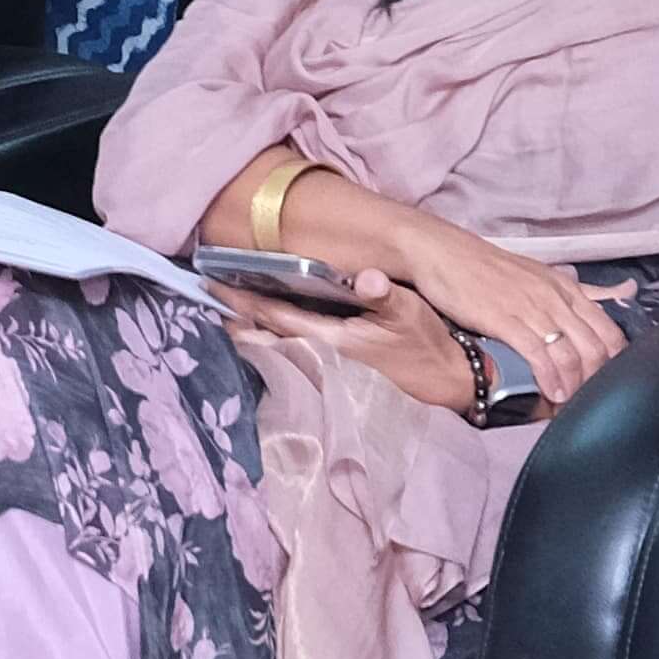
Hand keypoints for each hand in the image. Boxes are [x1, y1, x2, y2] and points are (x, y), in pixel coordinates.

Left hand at [224, 271, 479, 417]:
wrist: (446, 381)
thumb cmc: (426, 343)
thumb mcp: (410, 312)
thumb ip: (384, 293)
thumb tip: (366, 277)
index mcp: (331, 340)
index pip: (276, 318)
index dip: (244, 302)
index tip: (215, 285)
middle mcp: (320, 358)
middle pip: (265, 340)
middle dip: (237, 322)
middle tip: (211, 301)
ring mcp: (325, 369)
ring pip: (276, 351)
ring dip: (252, 335)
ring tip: (231, 318)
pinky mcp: (334, 375)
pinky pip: (292, 358)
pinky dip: (273, 344)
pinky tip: (269, 335)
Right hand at [369, 226, 625, 407]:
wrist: (446, 254)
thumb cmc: (492, 268)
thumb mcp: (544, 276)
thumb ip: (582, 292)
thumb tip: (626, 292)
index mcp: (567, 289)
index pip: (609, 331)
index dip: (614, 364)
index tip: (604, 385)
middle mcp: (556, 298)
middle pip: (595, 347)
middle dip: (596, 381)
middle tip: (587, 402)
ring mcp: (532, 308)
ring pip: (570, 354)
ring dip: (574, 386)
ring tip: (569, 405)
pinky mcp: (505, 319)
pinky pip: (538, 354)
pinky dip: (549, 378)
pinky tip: (551, 394)